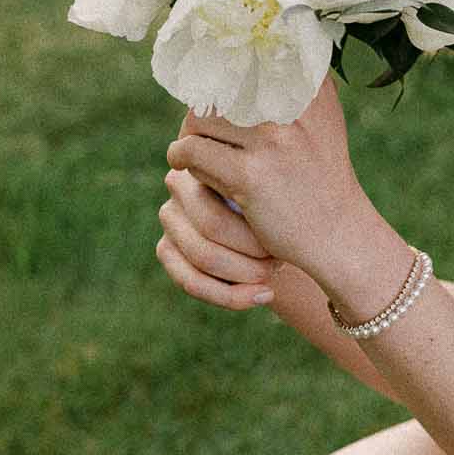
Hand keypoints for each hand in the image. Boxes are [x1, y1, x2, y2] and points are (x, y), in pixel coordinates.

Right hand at [156, 166, 280, 311]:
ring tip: (275, 272)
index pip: (228, 192)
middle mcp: (180, 183)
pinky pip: (191, 281)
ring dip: (247, 273)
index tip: (287, 235)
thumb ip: (273, 186)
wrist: (283, 233)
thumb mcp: (286, 194)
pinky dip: (232, 296)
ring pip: (204, 256)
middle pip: (213, 225)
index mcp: (211, 158)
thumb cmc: (288, 209)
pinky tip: (264, 295)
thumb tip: (273, 187)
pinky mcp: (165, 249)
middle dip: (254, 250)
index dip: (259, 224)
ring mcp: (169, 216)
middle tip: (281, 258)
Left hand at [164, 76, 365, 282]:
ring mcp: (272, 142)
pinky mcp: (249, 176)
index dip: (221, 73)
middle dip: (201, 110)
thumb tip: (261, 50)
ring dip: (189, 134)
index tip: (215, 94)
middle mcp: (293, 109)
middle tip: (200, 131)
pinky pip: (193, 151)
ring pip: (199, 118)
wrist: (338, 233)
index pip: (247, 57)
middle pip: (216, 87)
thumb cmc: (322, 176)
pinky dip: (180, 157)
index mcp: (310, 89)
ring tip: (194, 150)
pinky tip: (184, 166)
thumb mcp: (323, 120)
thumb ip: (300, 85)